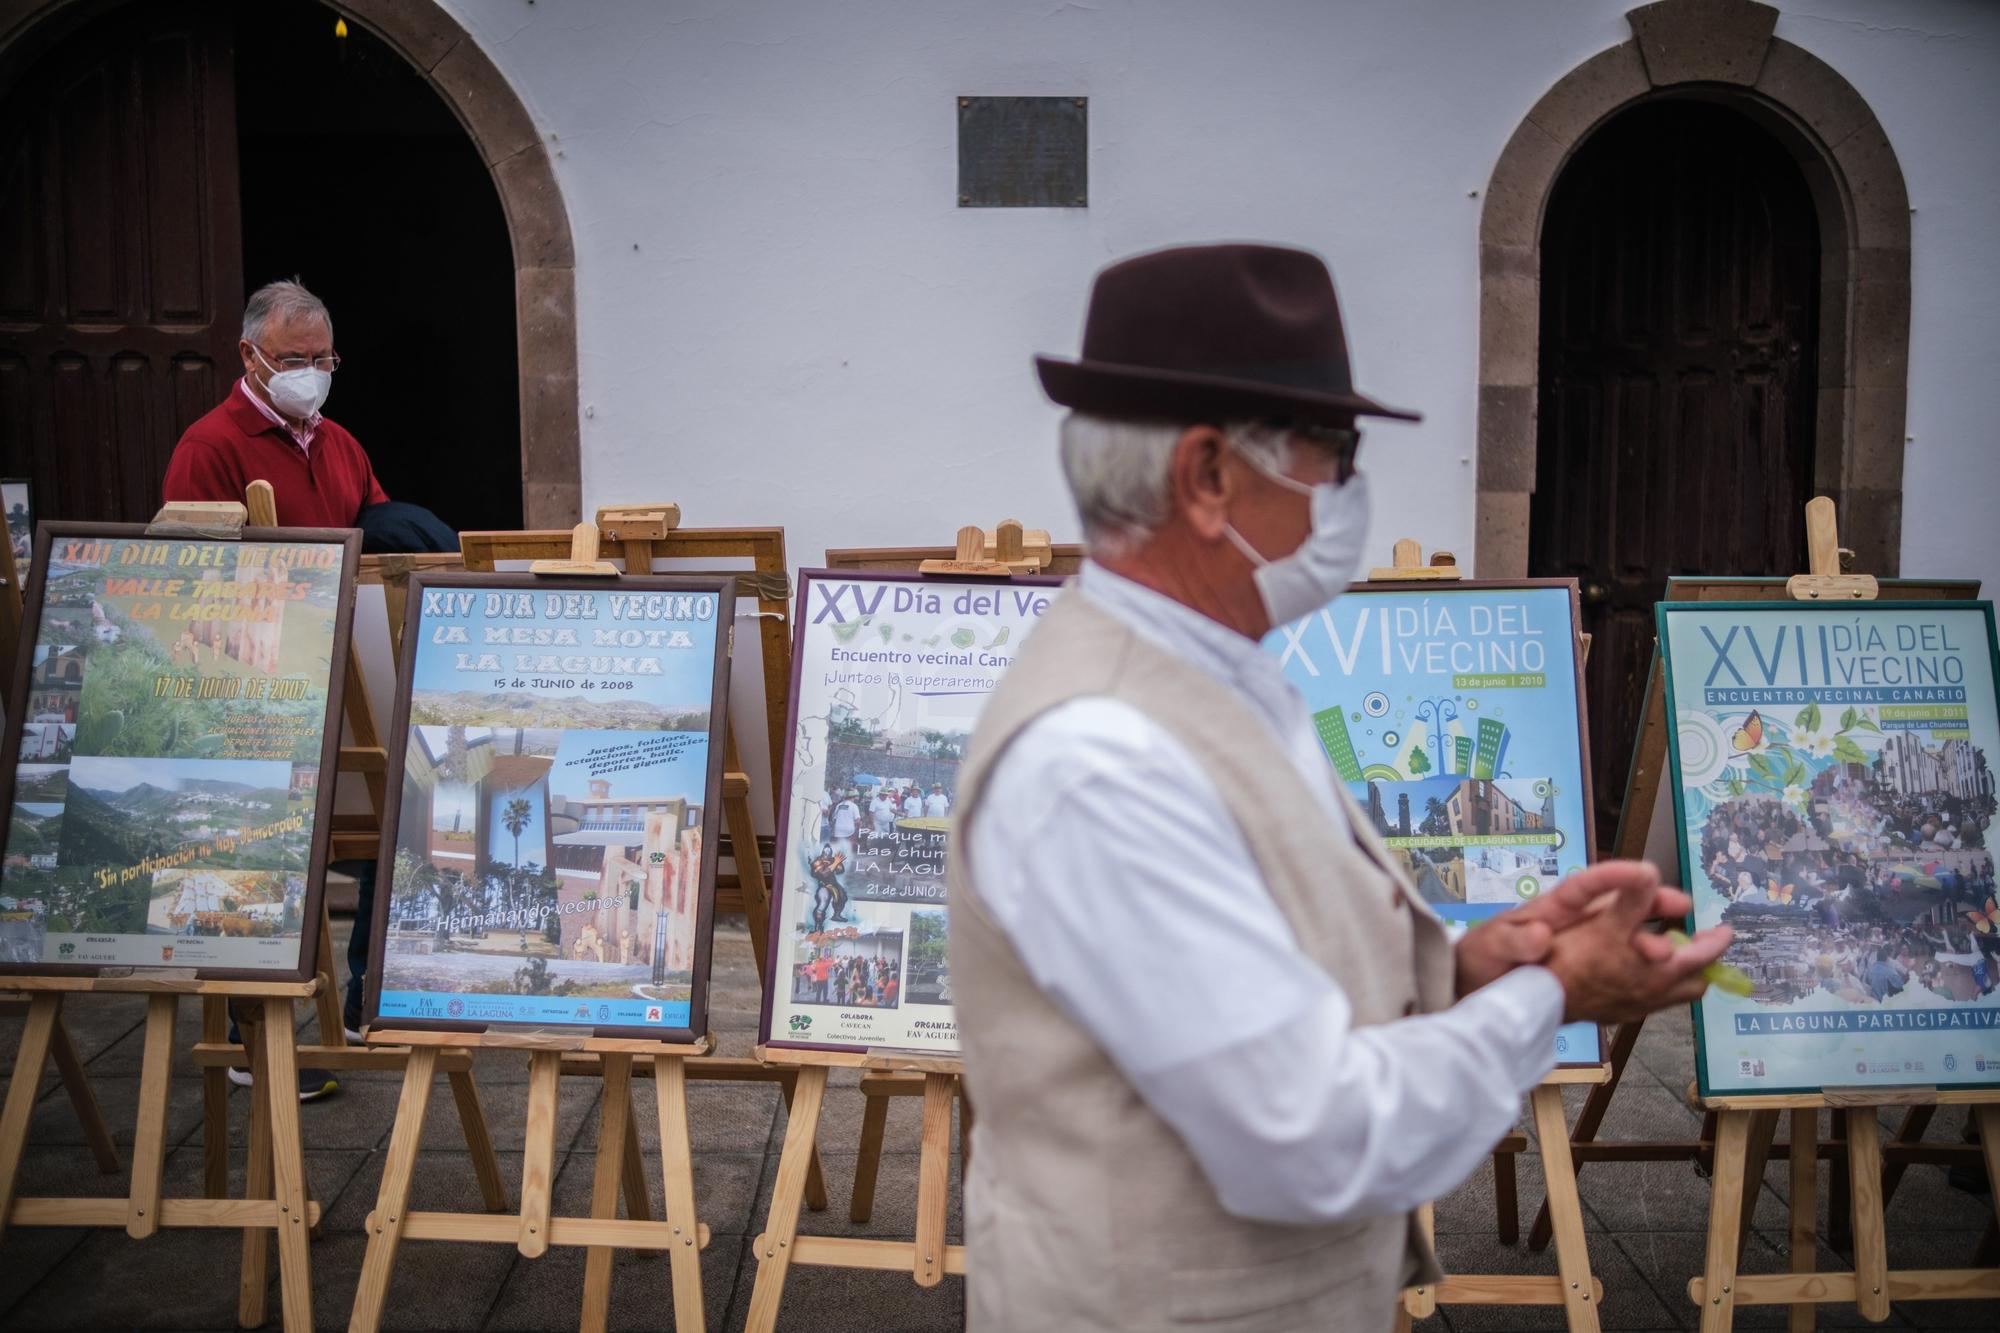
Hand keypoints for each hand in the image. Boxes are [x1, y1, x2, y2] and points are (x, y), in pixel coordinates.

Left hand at [1454, 860, 1692, 996]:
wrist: (1481, 985)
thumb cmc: (1484, 957)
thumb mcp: (1490, 947)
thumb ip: (1514, 942)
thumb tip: (1538, 935)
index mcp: (1554, 908)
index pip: (1585, 885)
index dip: (1613, 875)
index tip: (1643, 871)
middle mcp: (1581, 922)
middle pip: (1623, 905)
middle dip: (1655, 901)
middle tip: (1683, 904)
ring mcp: (1594, 945)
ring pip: (1638, 934)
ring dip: (1667, 937)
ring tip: (1700, 942)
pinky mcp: (1602, 970)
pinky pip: (1636, 967)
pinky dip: (1661, 972)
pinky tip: (1687, 979)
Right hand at [1541, 870, 1733, 1023]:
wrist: (1534, 999)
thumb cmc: (1569, 959)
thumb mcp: (1602, 921)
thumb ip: (1632, 898)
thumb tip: (1651, 872)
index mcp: (1658, 971)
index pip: (1702, 959)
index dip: (1716, 943)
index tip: (1725, 930)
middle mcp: (1653, 994)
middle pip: (1694, 982)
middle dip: (1701, 961)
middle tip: (1700, 941)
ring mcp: (1635, 1007)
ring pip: (1673, 994)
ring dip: (1679, 974)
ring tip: (1670, 955)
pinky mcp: (1617, 1015)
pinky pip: (1651, 1001)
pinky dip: (1656, 984)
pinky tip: (1637, 972)